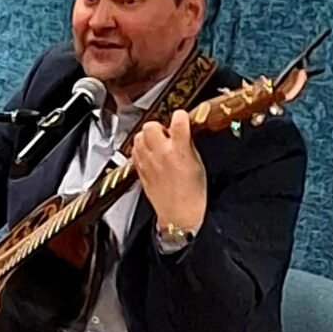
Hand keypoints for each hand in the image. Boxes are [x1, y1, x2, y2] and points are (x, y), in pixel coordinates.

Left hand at [132, 110, 206, 231]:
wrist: (179, 215)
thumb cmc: (192, 193)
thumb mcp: (198, 163)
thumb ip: (188, 144)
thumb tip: (183, 131)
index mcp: (179, 150)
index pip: (178, 119)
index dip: (181, 117)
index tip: (183, 119)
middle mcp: (161, 153)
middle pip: (151, 125)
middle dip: (159, 126)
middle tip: (167, 134)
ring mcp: (147, 161)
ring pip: (139, 135)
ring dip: (148, 136)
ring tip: (157, 144)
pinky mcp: (140, 169)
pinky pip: (135, 150)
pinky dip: (141, 148)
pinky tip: (150, 154)